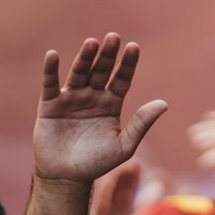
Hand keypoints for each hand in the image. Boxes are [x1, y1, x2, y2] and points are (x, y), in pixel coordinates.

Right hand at [33, 34, 167, 184]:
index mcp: (111, 105)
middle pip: (101, 71)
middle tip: (113, 37)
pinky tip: (53, 56)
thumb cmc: (96, 163)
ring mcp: (71, 99)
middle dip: (107, 55)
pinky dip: (51, 70)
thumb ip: (141, 124)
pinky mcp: (50, 104)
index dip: (127, 64)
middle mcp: (92, 97)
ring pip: (79, 73)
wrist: (66, 177)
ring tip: (92, 43)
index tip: (134, 47)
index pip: (122, 79)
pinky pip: (50, 84)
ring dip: (84, 58)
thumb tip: (164, 103)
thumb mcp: (123, 145)